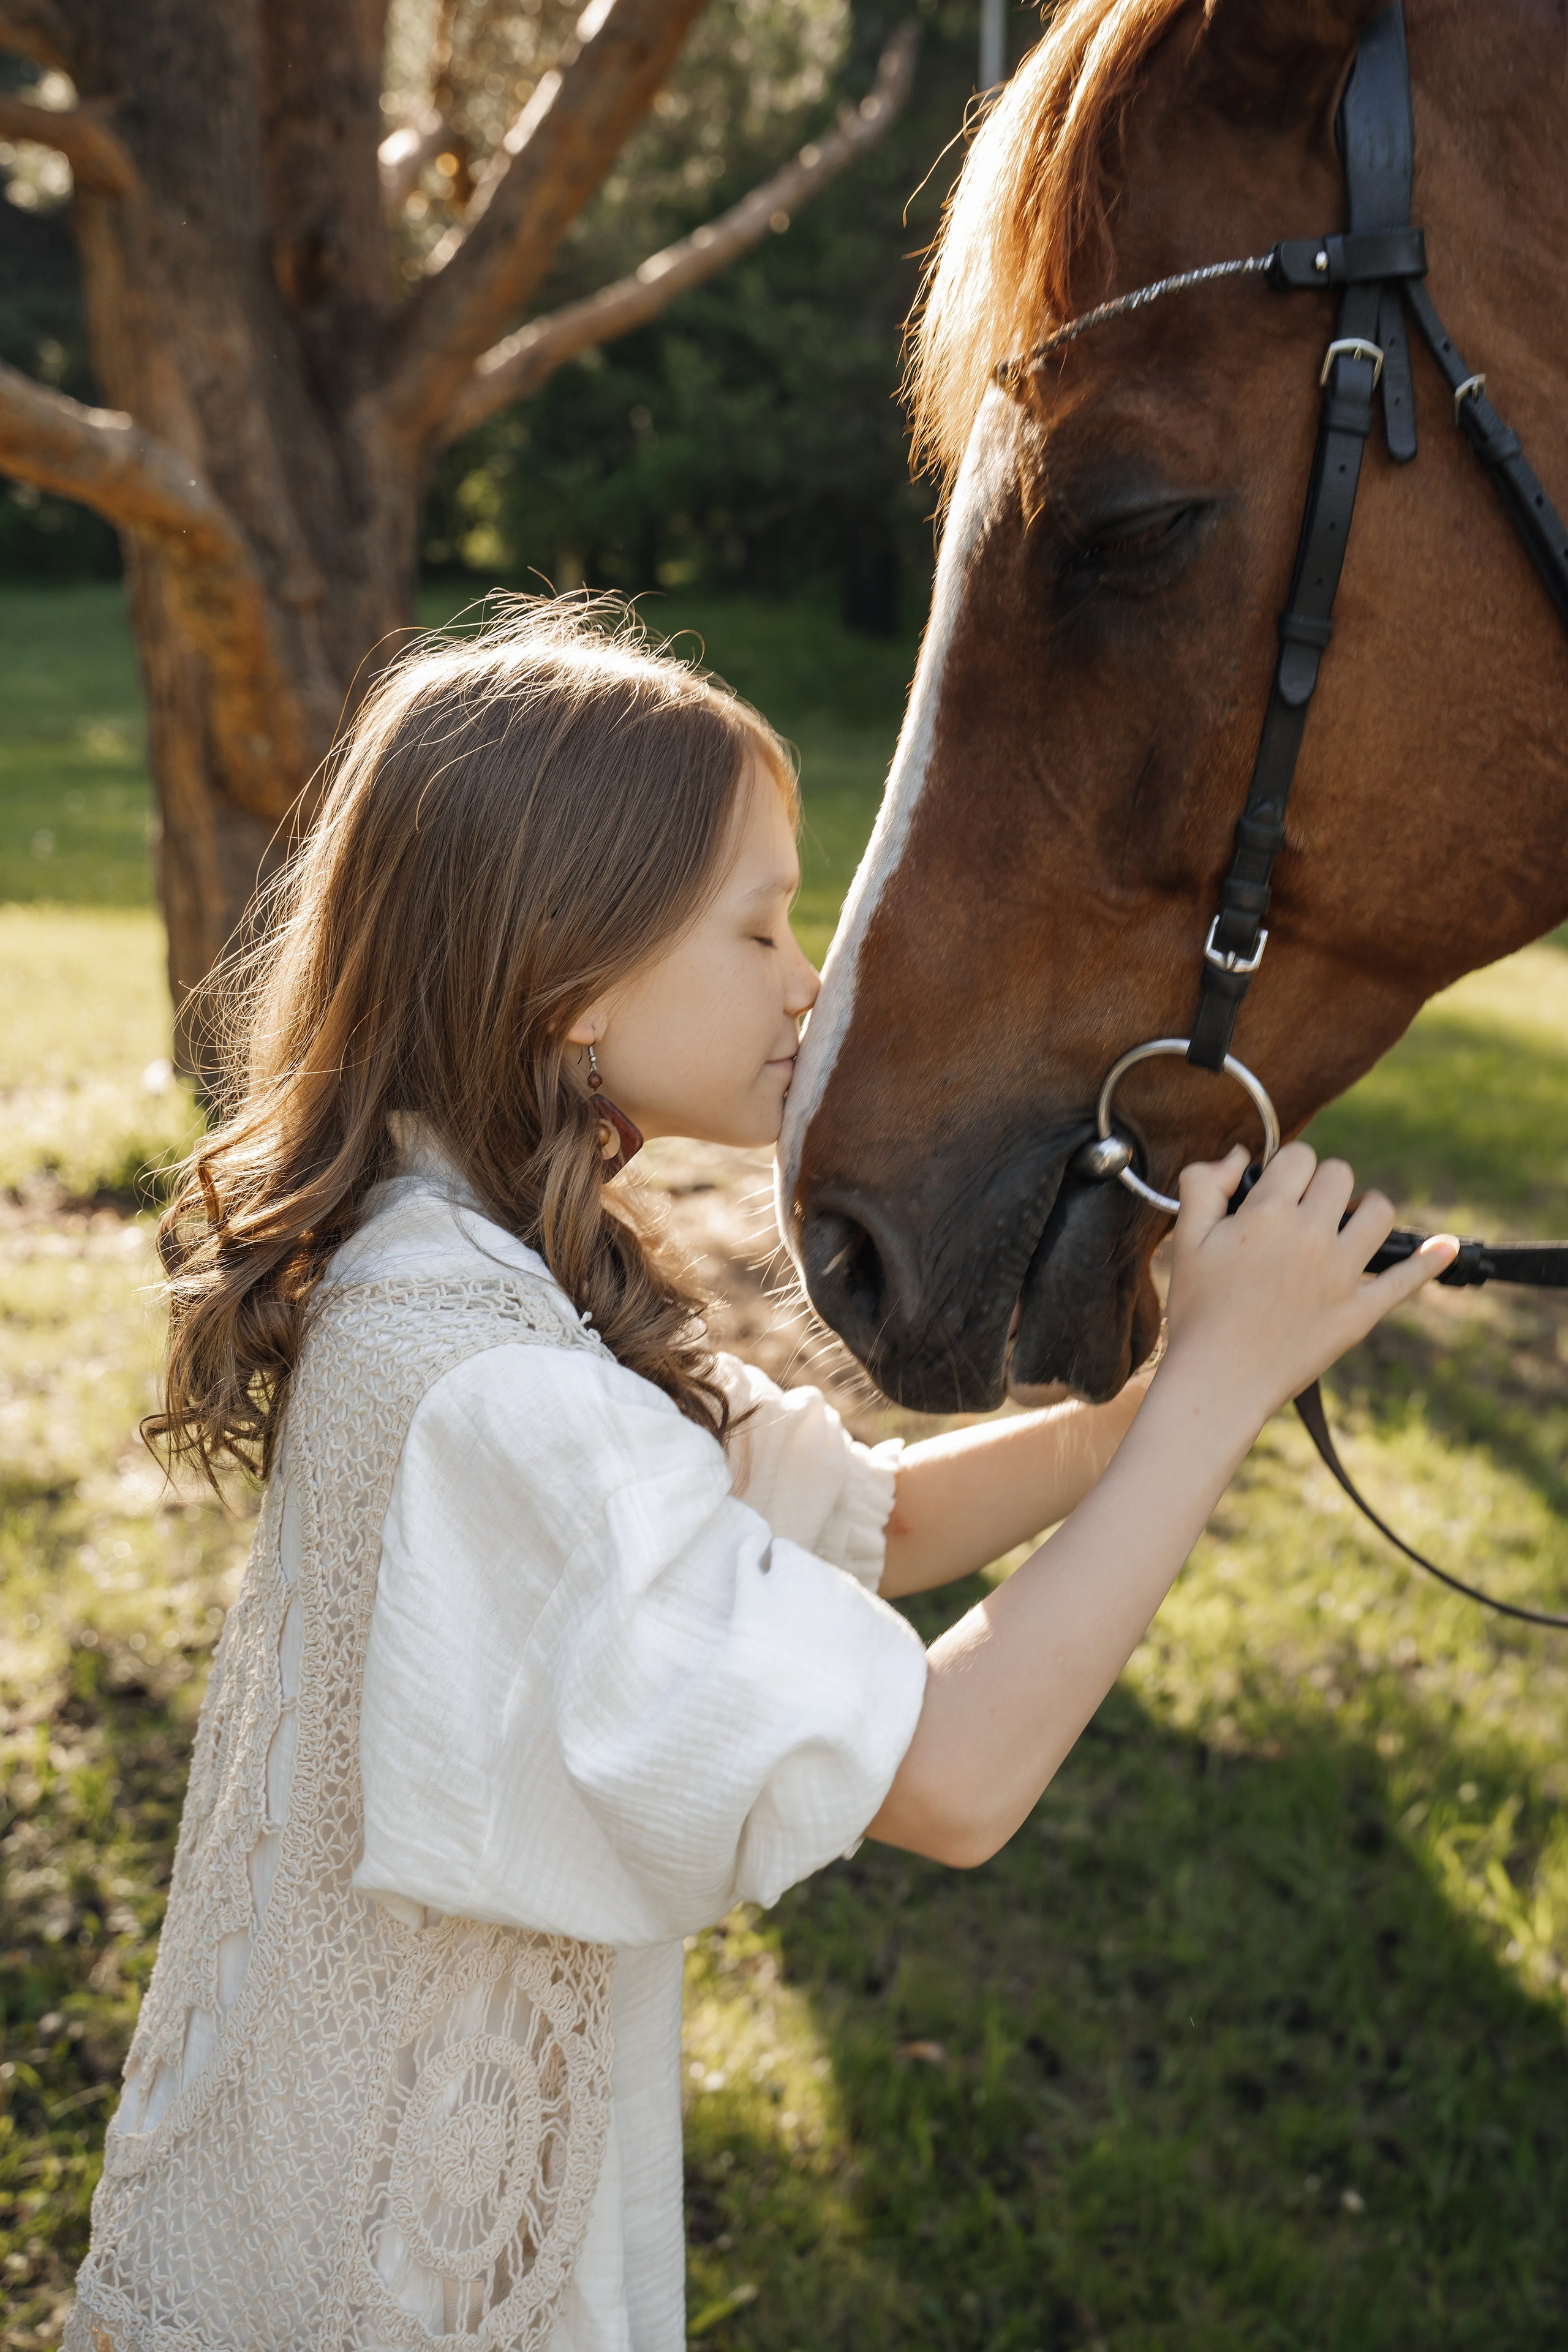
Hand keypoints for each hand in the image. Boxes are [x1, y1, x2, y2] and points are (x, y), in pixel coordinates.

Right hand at [1162, 1142, 1456, 1427]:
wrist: (1218, 1380)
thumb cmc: (1198, 1310)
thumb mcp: (1186, 1239)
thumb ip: (1204, 1184)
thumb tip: (1239, 1155)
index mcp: (1269, 1213)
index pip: (1299, 1157)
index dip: (1288, 1167)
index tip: (1278, 1189)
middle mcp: (1312, 1236)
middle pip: (1340, 1176)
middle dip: (1323, 1184)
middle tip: (1304, 1210)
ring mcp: (1341, 1274)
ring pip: (1379, 1213)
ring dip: (1367, 1208)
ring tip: (1351, 1221)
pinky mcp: (1360, 1311)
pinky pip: (1407, 1279)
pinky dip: (1431, 1260)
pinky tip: (1448, 1248)